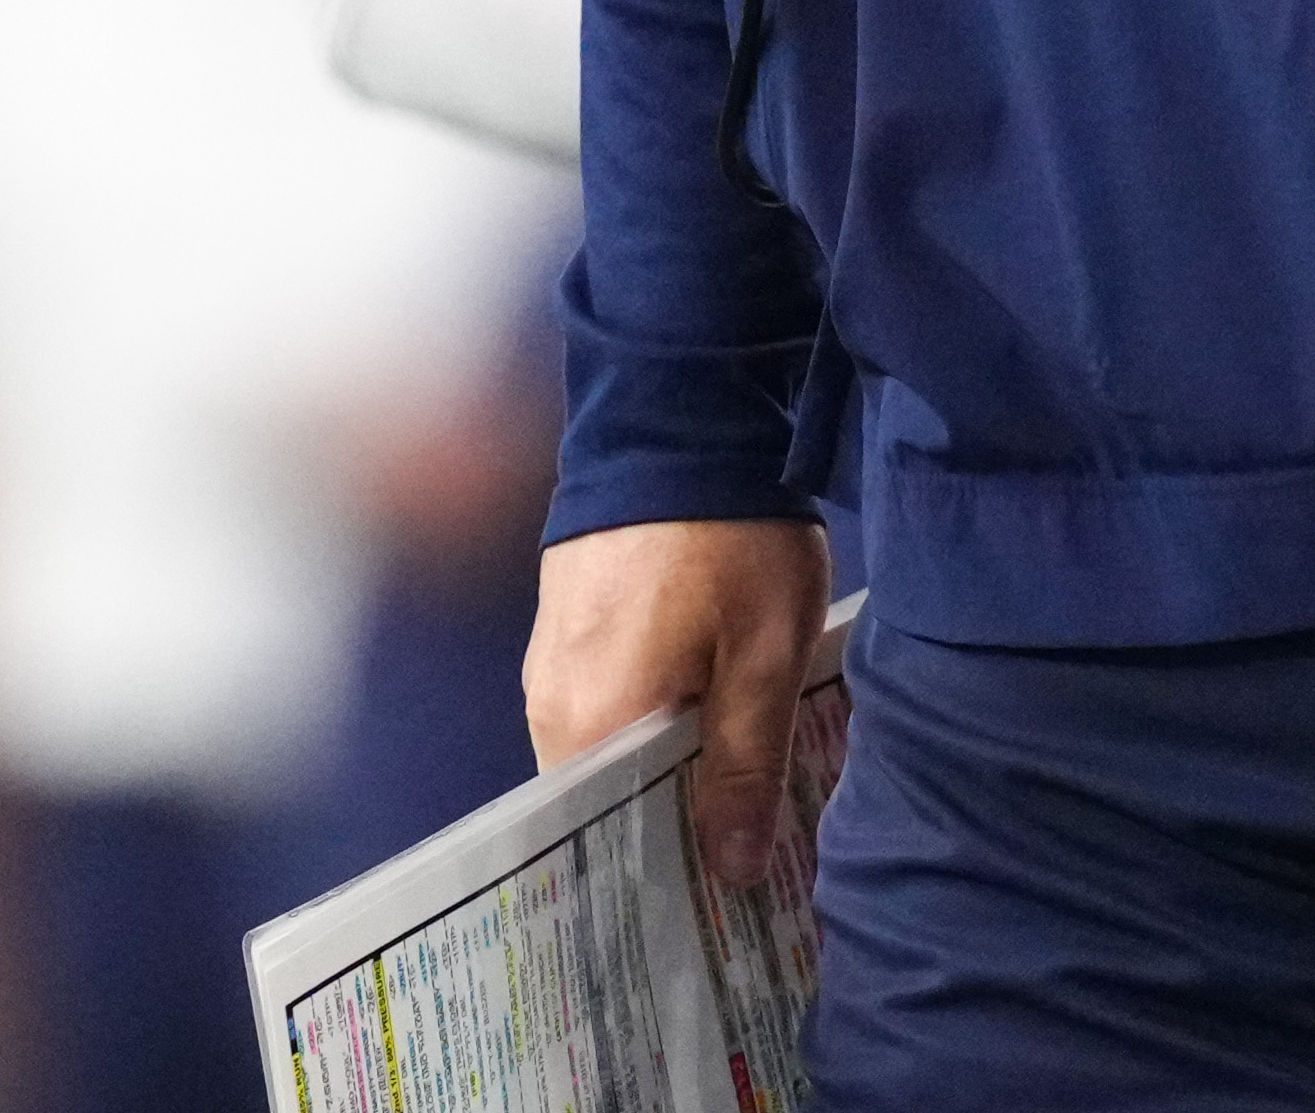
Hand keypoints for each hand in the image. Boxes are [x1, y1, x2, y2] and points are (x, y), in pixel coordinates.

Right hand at [531, 516, 830, 887]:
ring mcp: (550, 665)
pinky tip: (702, 720)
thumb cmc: (728, 539)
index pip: (611, 840)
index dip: (669, 869)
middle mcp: (549, 708)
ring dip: (662, 769)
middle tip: (741, 848)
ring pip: (607, 752)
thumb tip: (732, 873)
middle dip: (671, 824)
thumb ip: (746, 766)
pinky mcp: (564, 629)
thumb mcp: (765, 655)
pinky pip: (601, 707)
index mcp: (589, 727)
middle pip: (606, 801)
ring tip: (731, 789)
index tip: (721, 895)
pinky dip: (647, 724)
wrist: (681, 418)